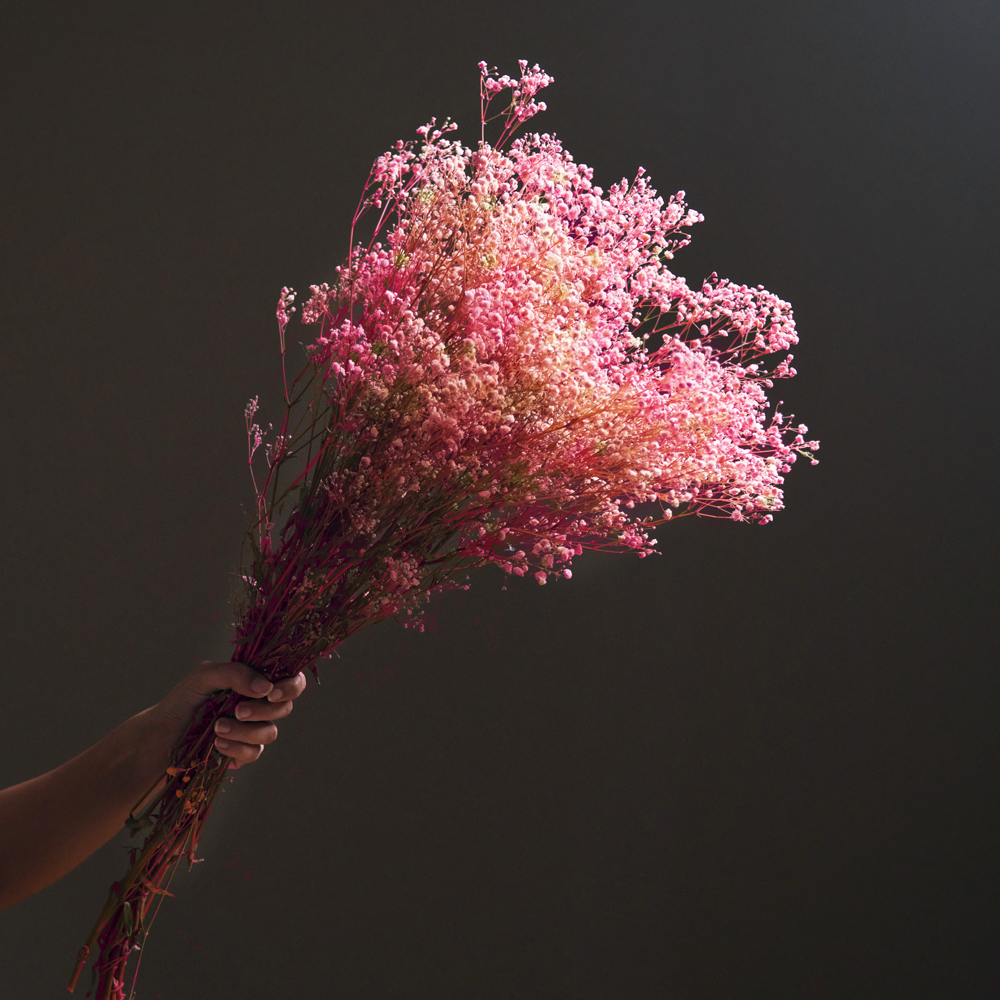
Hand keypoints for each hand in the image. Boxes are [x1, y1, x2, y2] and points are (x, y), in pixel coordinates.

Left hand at [157, 660, 307, 769]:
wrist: (159, 738)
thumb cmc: (181, 702)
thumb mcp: (203, 677)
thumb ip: (235, 673)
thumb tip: (266, 687)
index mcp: (253, 681)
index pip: (290, 679)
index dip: (291, 686)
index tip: (271, 692)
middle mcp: (257, 704)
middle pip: (284, 707)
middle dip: (263, 710)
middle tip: (238, 710)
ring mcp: (251, 730)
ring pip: (270, 732)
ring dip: (245, 731)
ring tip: (217, 728)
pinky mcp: (242, 753)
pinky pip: (254, 752)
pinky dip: (237, 748)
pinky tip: (217, 744)